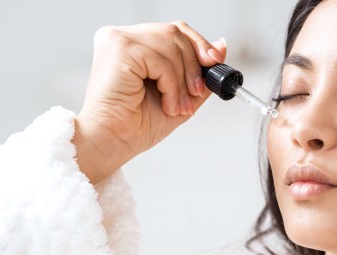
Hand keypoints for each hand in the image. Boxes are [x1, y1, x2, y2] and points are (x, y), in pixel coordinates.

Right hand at [73, 22, 226, 183]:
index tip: (214, 61)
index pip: (173, 30)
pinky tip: (167, 104)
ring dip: (182, 82)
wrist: (115, 142)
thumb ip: (199, 71)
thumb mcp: (181, 95)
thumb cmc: (137, 124)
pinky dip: (172, 86)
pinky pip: (161, 60)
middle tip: (196, 93)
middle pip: (175, 32)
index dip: (197, 43)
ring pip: (171, 45)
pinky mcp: (119, 49)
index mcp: (134, 44)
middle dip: (194, 66)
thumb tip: (220, 45)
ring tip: (177, 107)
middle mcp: (122, 37)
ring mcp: (118, 40)